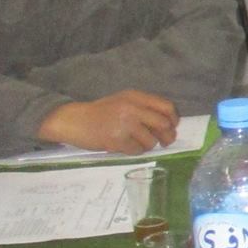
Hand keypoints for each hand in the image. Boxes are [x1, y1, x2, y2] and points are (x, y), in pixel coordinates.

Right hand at [39, 90, 178, 152]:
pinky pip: (137, 150)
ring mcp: (124, 124)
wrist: (75, 120)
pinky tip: (125, 146)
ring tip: (136, 142)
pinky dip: (134, 151)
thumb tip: (169, 124)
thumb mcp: (123, 101)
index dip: (173, 119)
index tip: (172, 126)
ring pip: (150, 141)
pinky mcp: (116, 140)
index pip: (166, 106)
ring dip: (147, 145)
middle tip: (164, 141)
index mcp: (135, 96)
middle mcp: (132, 108)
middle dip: (167, 136)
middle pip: (163, 124)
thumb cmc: (101, 113)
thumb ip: (144, 108)